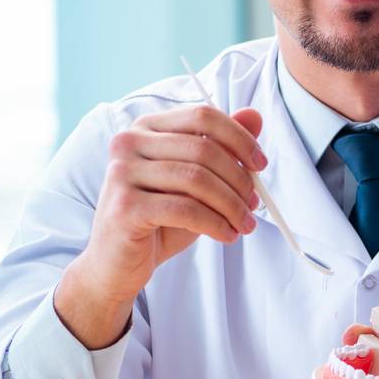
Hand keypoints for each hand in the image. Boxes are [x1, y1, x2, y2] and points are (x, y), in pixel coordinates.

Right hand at [56, 104, 265, 348]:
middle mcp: (128, 142)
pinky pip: (186, 209)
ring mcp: (121, 173)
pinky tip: (227, 235)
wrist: (117, 262)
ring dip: (231, 205)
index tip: (261, 164)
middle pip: (204, 149)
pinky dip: (215, 223)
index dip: (239, 138)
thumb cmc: (160, 218)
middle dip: (239, 179)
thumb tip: (255, 115)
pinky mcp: (124, 206)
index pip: (202, 117)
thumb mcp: (196, 181)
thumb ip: (222, 147)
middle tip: (254, 204)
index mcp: (146, 127)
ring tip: (244, 223)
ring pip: (197, 180)